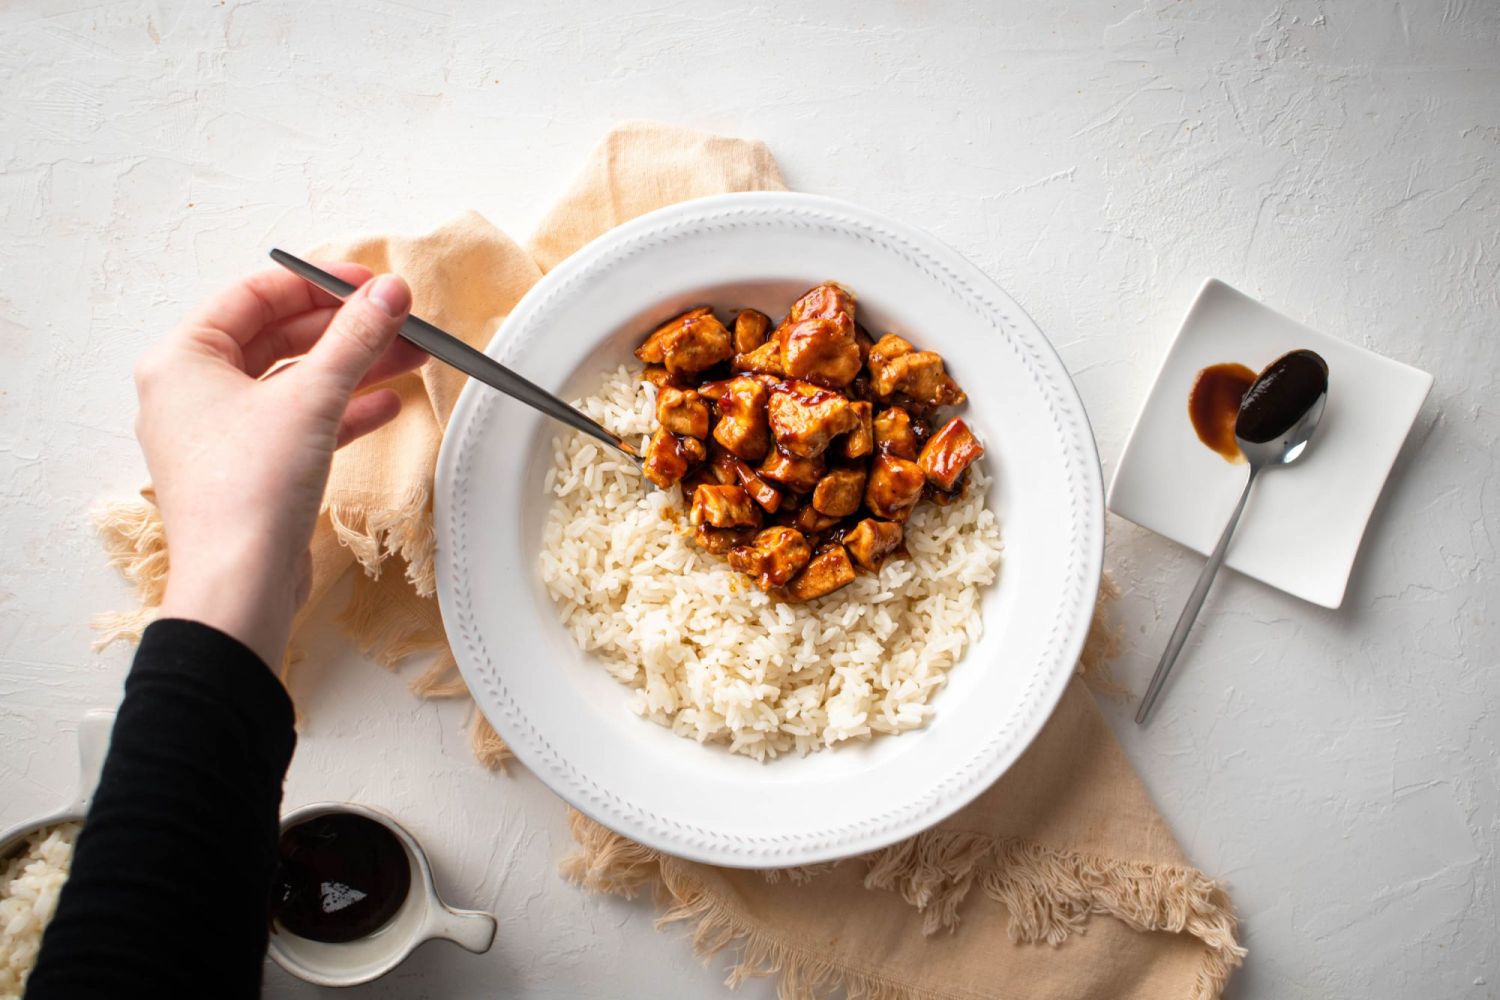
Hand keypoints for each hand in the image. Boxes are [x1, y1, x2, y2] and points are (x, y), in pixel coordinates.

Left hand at [137, 266, 426, 667]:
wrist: (240, 586)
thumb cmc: (248, 491)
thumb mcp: (311, 397)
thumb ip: (355, 338)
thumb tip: (389, 293)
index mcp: (183, 359)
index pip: (254, 295)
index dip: (317, 283)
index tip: (370, 282)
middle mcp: (192, 392)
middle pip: (278, 338)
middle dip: (345, 329)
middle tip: (397, 320)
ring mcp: (220, 435)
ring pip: (294, 383)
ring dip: (352, 368)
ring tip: (409, 358)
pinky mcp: (250, 472)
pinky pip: (299, 424)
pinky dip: (340, 411)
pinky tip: (386, 406)